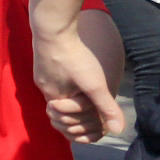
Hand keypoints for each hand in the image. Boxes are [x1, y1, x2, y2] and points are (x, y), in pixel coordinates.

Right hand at [32, 24, 123, 142]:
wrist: (53, 29)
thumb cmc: (74, 58)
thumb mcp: (95, 85)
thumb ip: (106, 108)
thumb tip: (117, 130)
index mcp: (54, 98)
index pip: (66, 122)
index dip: (83, 124)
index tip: (97, 119)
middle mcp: (44, 89)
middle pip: (60, 111)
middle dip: (78, 115)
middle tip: (94, 110)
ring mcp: (41, 76)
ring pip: (57, 96)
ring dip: (72, 101)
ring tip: (86, 95)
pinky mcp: (42, 65)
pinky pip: (54, 82)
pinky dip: (66, 86)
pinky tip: (75, 76)